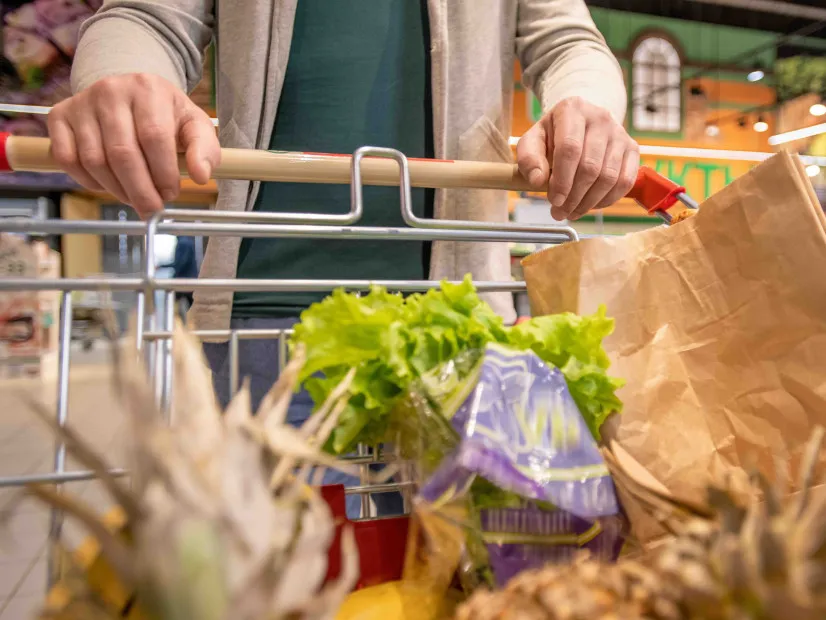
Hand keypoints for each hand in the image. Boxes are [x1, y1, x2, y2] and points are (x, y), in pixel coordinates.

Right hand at [48, 73, 219, 217]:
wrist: (131, 94)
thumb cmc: (166, 116)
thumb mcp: (194, 126)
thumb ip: (205, 150)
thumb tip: (202, 176)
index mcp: (148, 89)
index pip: (154, 137)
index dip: (163, 173)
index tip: (171, 194)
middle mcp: (111, 91)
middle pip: (122, 153)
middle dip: (140, 190)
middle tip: (152, 209)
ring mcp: (81, 103)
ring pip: (94, 160)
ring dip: (117, 190)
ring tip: (135, 198)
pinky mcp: (59, 116)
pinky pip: (68, 160)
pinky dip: (89, 182)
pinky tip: (109, 185)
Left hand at [517, 97, 638, 220]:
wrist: (579, 125)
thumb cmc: (552, 136)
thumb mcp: (532, 142)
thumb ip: (528, 159)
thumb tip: (537, 181)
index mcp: (572, 110)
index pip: (570, 149)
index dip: (562, 180)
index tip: (554, 201)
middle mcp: (600, 117)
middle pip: (590, 167)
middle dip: (574, 197)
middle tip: (559, 212)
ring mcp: (619, 132)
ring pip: (609, 177)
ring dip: (589, 202)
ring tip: (572, 212)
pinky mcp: (632, 148)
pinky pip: (625, 181)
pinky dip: (608, 199)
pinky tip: (591, 205)